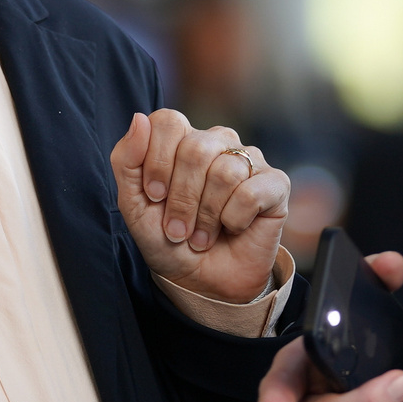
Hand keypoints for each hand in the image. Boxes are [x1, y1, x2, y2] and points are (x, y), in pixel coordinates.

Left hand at [111, 109, 290, 303]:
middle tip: (177, 229)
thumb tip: (139, 120)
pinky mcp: (276, 183)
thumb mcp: (134, 204)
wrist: (201, 281)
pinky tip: (233, 229)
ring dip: (206, 216)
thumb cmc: (168, 240)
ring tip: (201, 236)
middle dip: (181, 199)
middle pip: (196, 149)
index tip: (155, 197)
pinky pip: (251, 193)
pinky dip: (235, 220)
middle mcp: (218, 142)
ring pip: (225, 172)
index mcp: (183, 139)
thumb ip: (127, 160)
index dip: (158, 162)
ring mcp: (249, 160)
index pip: (169, 122)